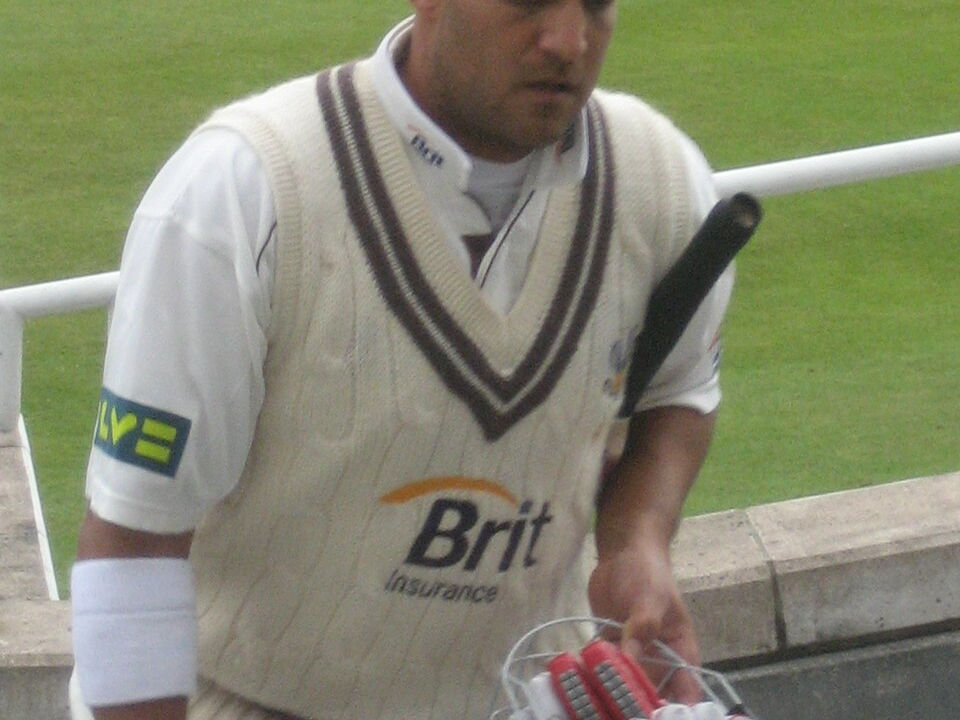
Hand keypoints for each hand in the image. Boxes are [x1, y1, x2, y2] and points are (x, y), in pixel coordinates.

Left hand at [587, 540, 701, 703]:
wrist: (623, 553)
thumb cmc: (648, 574)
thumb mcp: (650, 600)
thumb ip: (642, 629)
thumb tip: (630, 661)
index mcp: (680, 652)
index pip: (686, 691)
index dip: (675, 710)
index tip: (655, 717)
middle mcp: (658, 660)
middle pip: (653, 695)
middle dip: (638, 707)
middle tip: (617, 715)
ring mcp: (633, 656)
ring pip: (625, 686)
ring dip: (613, 696)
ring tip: (596, 707)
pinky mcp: (610, 648)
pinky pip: (603, 670)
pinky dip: (594, 678)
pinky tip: (580, 688)